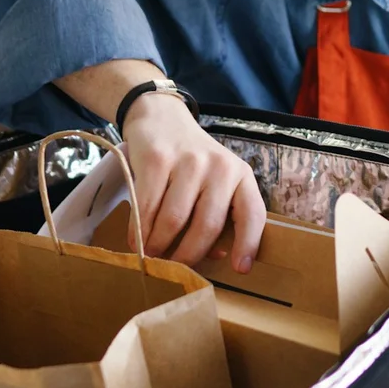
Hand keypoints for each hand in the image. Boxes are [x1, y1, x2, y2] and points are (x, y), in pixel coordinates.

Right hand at [119, 93, 264, 271]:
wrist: (162, 119)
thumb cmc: (192, 162)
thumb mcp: (215, 183)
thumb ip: (220, 215)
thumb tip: (217, 256)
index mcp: (241, 175)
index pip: (252, 213)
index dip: (248, 243)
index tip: (240, 269)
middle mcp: (220, 167)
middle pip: (207, 226)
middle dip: (189, 256)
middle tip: (175, 269)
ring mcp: (189, 161)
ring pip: (174, 221)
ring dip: (159, 246)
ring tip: (153, 255)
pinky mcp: (158, 159)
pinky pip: (147, 207)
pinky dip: (139, 231)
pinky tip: (137, 240)